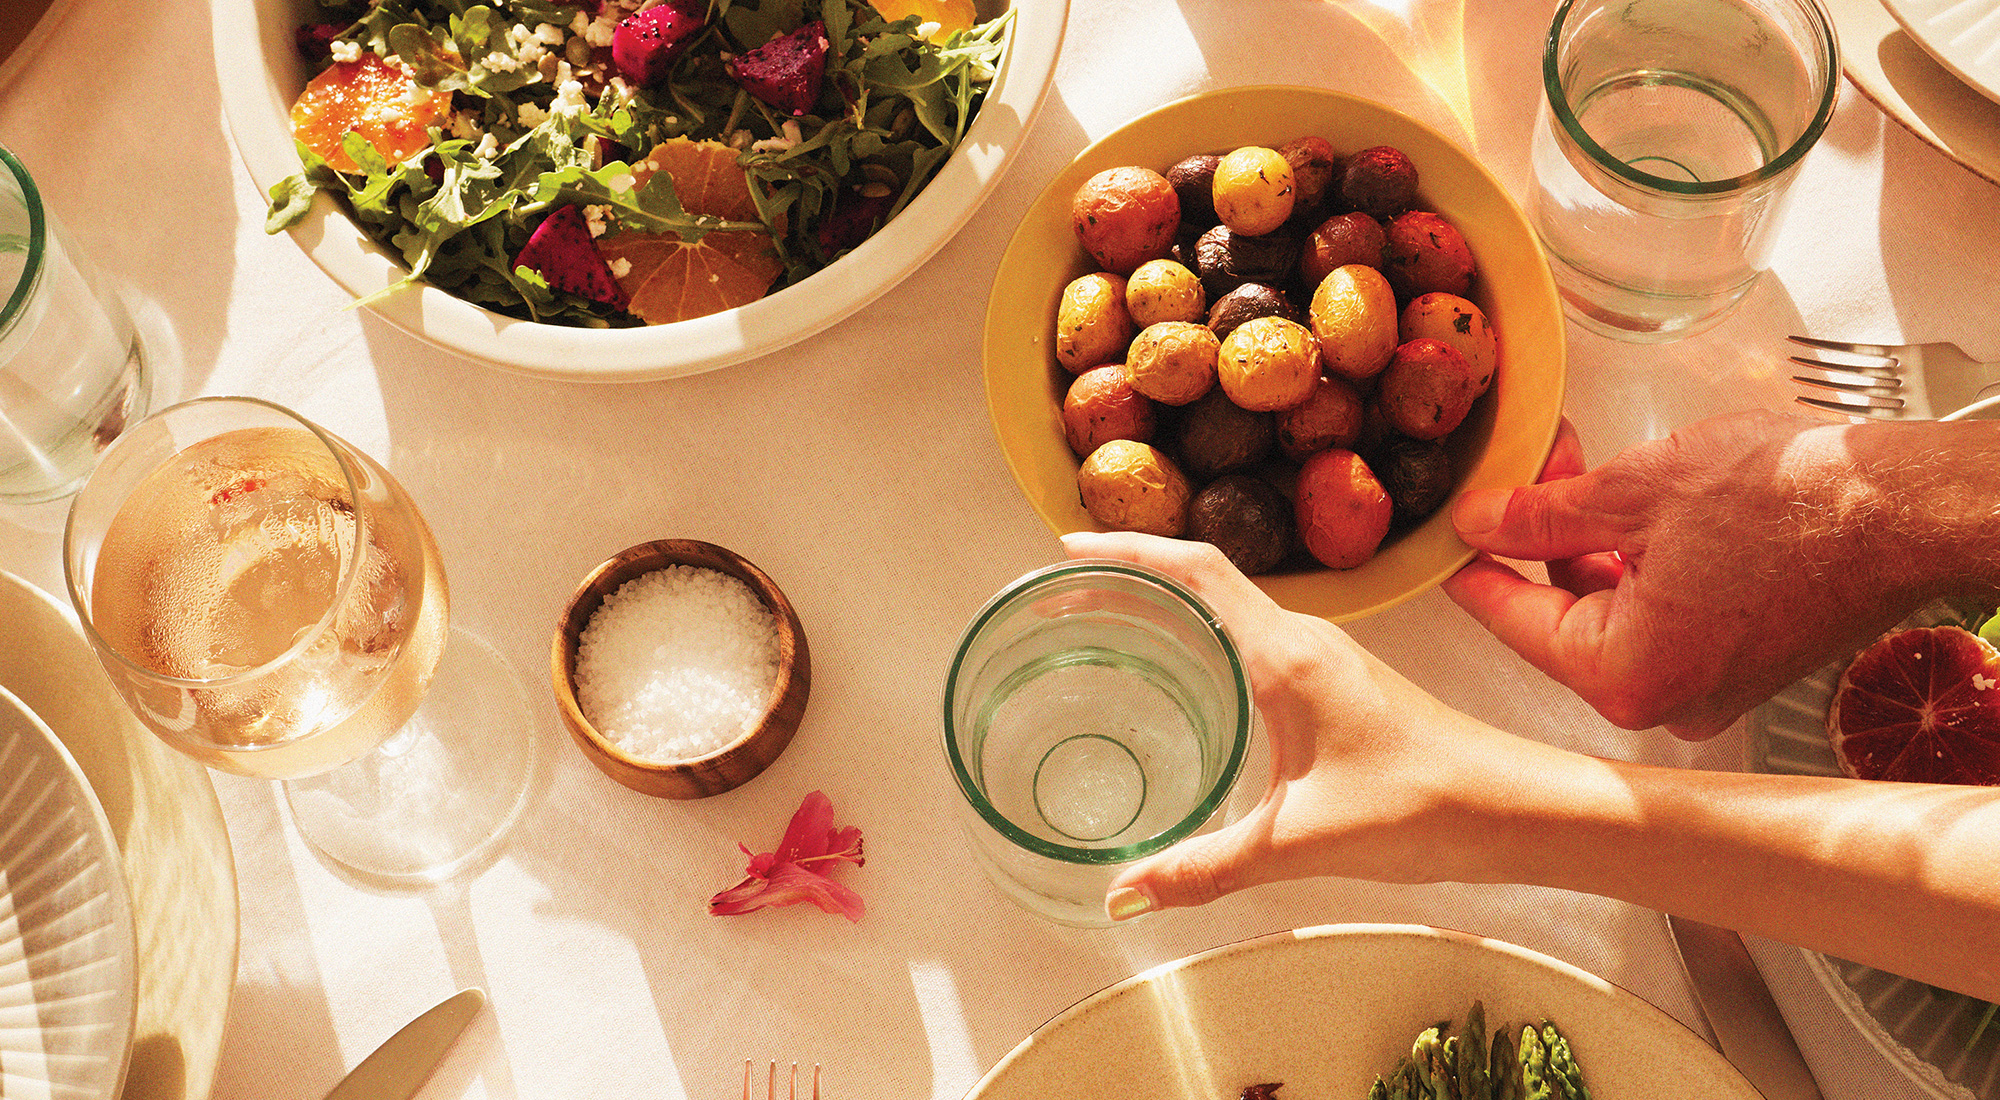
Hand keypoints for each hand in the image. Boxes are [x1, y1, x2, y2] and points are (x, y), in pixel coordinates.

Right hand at [1061, 531, 1533, 918]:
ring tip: (1108, 626)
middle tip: (1066, 597)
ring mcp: (1326, 660)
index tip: (1068, 544)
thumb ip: (1203, 868)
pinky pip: (1255, 640)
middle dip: (1130, 575)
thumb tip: (1123, 896)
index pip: (1194, 568)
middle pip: (1204, 578)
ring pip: (1232, 609)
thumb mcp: (1297, 843)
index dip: (1126, 547)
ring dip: (1168, 606)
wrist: (1515, 810)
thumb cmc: (1422, 807)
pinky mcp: (1339, 686)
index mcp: (1289, 653)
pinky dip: (1205, 639)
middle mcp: (1306, 639)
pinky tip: (1186, 680)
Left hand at [1443, 410, 1937, 738]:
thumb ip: (1541, 514)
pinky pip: (1658, 611)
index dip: (1468, 563)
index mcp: (1625, 677)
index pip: (1509, 619)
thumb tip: (1478, 521)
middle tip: (1524, 465)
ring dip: (1586, 537)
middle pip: (1559, 613)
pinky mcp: (1736, 662)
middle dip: (1537, 534)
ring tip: (1578, 462)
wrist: (1908, 506)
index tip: (1439, 533)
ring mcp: (1704, 687)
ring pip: (1609, 606)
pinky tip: (1629, 498)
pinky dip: (1636, 558)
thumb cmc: (1796, 501)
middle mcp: (1663, 701)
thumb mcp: (1635, 490)